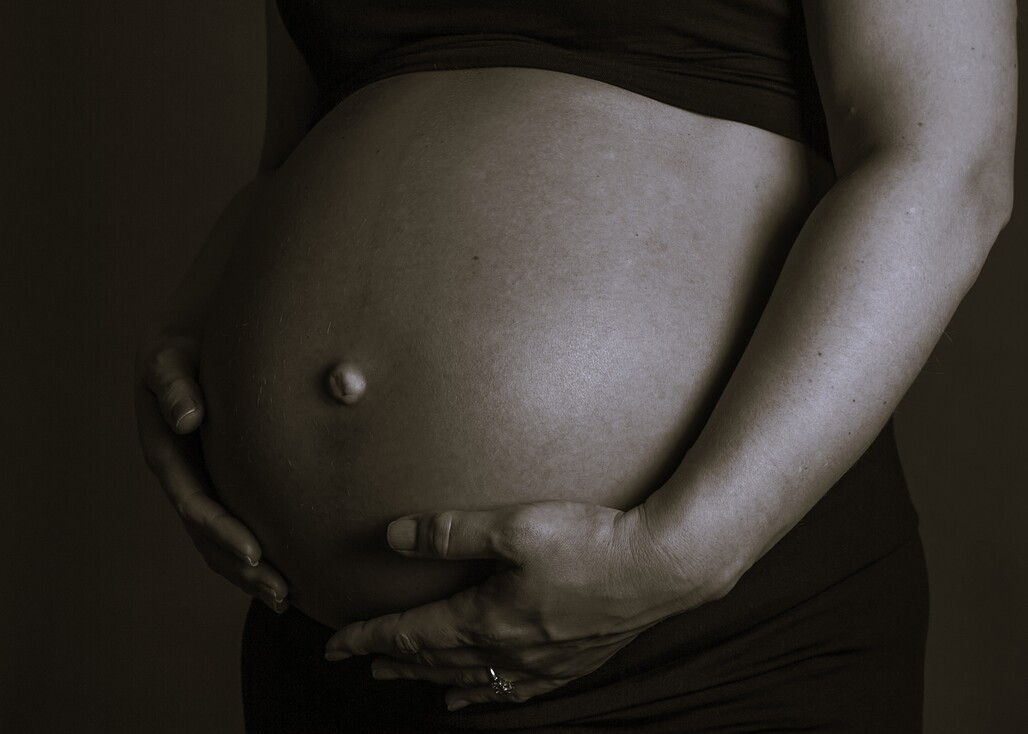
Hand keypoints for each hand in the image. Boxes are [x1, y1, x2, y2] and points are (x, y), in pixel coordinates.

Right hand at [135, 324, 288, 611]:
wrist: (193, 342)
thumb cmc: (184, 346)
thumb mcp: (170, 356)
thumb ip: (175, 384)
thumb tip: (188, 418)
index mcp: (167, 449)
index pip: (195, 501)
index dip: (223, 530)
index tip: (256, 553)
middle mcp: (181, 474)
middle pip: (208, 535)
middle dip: (243, 566)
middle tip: (282, 591)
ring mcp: (200, 482)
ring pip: (220, 541)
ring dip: (249, 573)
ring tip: (287, 597)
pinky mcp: (221, 482)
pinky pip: (237, 525)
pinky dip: (256, 554)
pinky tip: (290, 573)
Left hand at [324, 501, 703, 710]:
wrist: (661, 569)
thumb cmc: (589, 543)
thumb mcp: (514, 527)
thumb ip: (451, 531)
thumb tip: (393, 535)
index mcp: (487, 618)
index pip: (412, 633)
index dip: (369, 637)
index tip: (335, 644)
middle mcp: (508, 650)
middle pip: (436, 660)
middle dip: (393, 660)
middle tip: (361, 661)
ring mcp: (541, 663)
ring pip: (470, 679)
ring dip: (431, 678)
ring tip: (404, 681)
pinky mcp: (570, 662)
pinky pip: (515, 691)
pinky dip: (485, 695)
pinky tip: (479, 697)